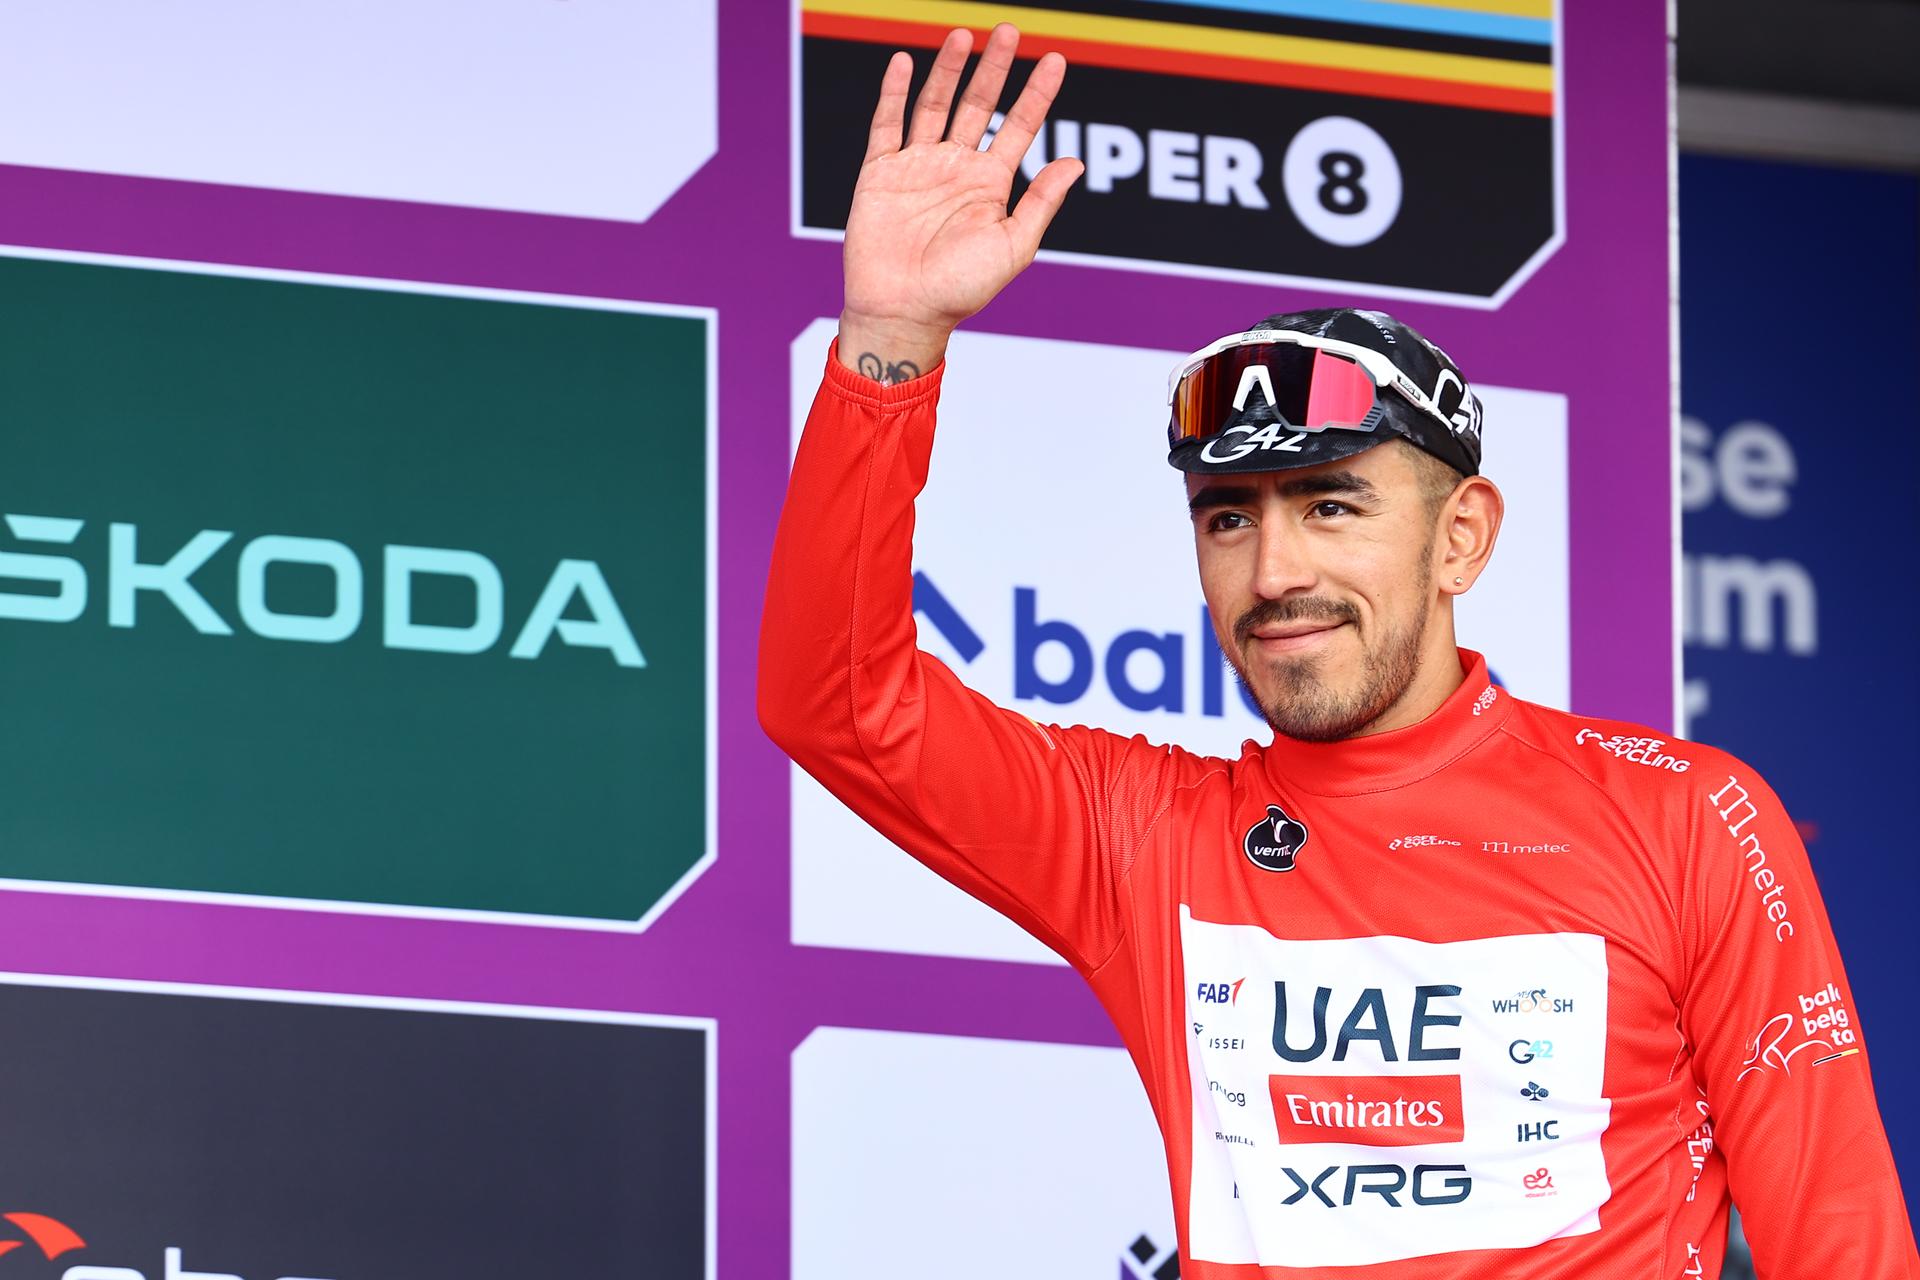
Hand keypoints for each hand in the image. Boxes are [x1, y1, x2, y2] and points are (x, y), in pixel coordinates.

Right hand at [839, 23, 1082, 381]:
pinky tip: (906, 63)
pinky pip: (887, 125)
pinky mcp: (881, 173)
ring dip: (948, 70)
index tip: (1057, 61)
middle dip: (994, 68)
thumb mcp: (1014, 246)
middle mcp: (956, 168)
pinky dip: (894, 93)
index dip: (1037, 94)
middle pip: (979, 104)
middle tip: (1010, 31)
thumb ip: (1041, 202)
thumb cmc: (961, 290)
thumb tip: (1075, 164)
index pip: (1019, 127)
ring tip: (962, 35)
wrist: (904, 311)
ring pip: (935, 105)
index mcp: (990, 184)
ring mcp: (918, 167)